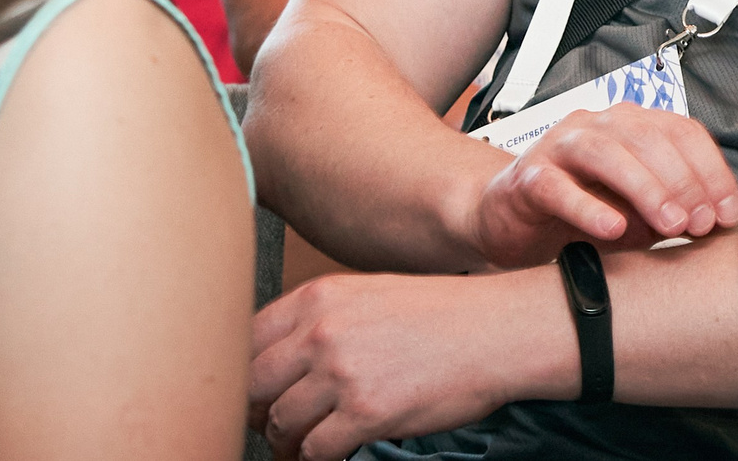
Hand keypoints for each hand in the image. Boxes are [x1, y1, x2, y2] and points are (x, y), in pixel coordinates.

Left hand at [250, 271, 553, 460]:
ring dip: (286, 441)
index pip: (245, 338)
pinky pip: (315, 451)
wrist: (495, 331)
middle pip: (252, 385)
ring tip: (300, 446)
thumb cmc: (442, 314)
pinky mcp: (365, 413)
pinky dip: (316, 459)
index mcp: (318, 297)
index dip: (242, 372)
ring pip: (280, 423)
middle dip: (256, 412)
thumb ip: (321, 319)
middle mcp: (321, 332)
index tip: (252, 390)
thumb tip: (282, 358)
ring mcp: (341, 373)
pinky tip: (332, 453)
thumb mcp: (369, 294)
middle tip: (269, 424)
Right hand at [464, 104, 737, 268]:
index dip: (712, 171)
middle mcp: (597, 126)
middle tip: (701, 223)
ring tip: (669, 226)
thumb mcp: (637, 213)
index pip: (682, 132)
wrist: (509, 220)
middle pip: (649, 138)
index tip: (729, 213)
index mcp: (630, 126)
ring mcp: (560, 147)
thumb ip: (672, 210)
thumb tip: (715, 221)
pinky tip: (613, 229)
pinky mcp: (528, 178)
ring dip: (646, 188)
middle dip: (684, 182)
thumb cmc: (581, 213)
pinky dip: (589, 207)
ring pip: (607, 152)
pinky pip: (558, 187)